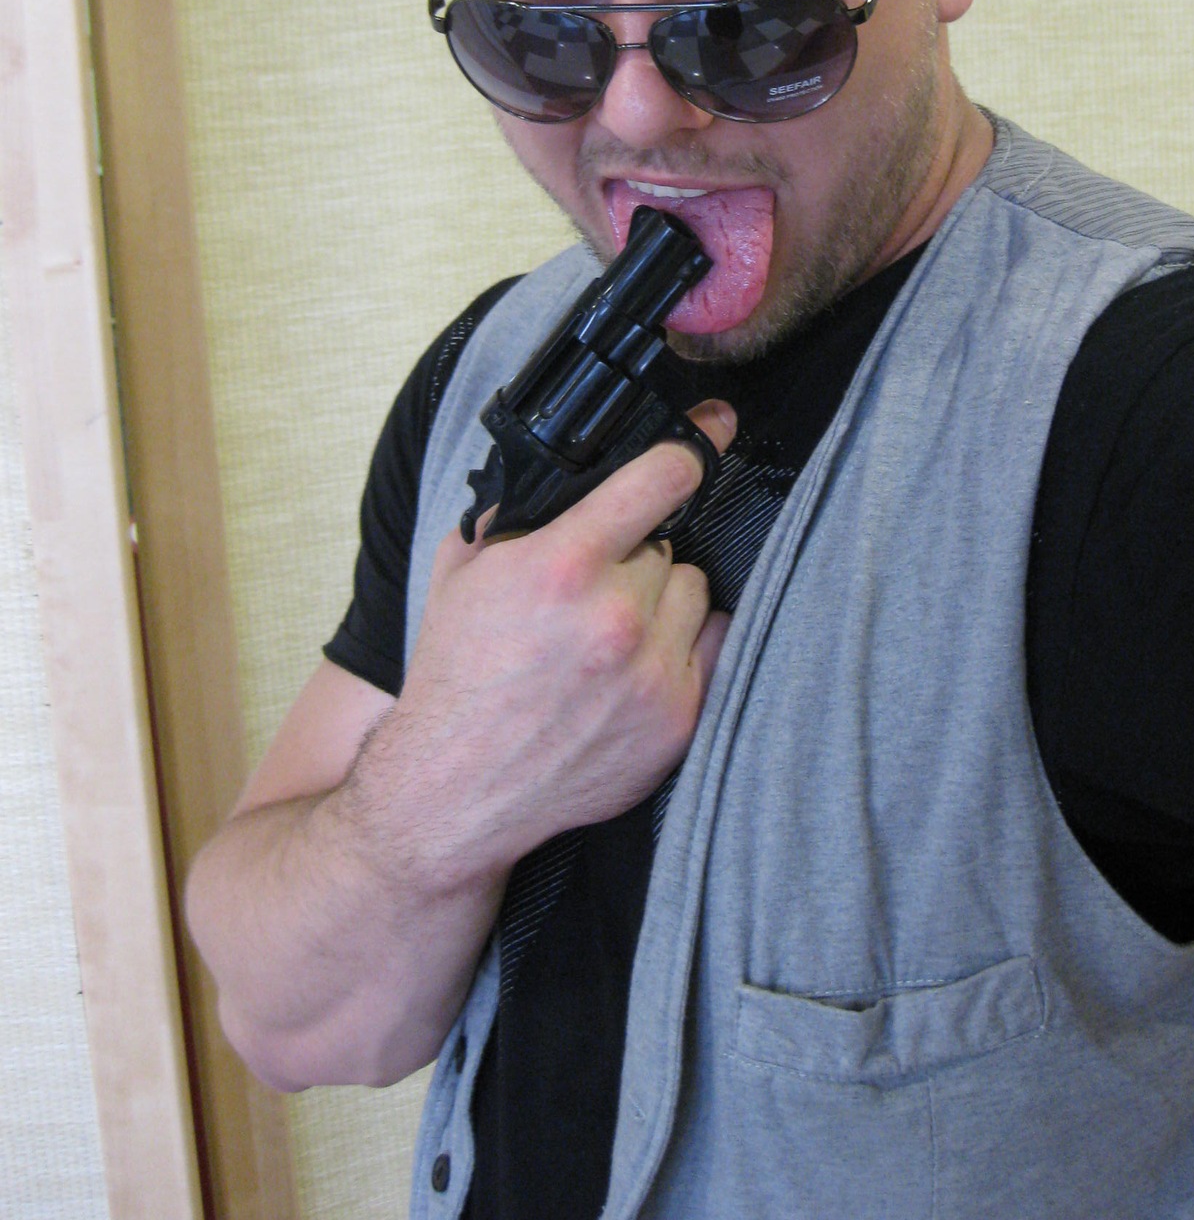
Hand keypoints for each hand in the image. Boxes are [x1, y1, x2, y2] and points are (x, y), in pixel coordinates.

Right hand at [349, 401, 736, 896]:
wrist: (454, 789)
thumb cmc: (457, 676)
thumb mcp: (464, 572)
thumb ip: (520, 513)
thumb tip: (571, 472)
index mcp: (561, 565)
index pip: (662, 477)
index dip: (689, 448)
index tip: (712, 430)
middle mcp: (615, 616)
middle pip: (668, 544)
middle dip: (635, 556)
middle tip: (592, 589)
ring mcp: (652, 673)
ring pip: (694, 591)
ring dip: (663, 601)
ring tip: (610, 632)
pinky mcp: (678, 720)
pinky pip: (713, 646)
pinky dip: (683, 647)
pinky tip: (637, 664)